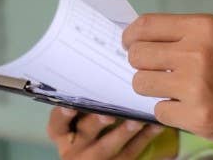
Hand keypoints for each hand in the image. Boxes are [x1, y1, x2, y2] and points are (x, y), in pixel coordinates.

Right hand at [46, 107, 178, 159]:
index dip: (62, 115)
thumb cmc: (90, 124)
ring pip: (108, 146)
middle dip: (96, 122)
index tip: (69, 105)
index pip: (57, 124)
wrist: (101, 156)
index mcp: (62, 134)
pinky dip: (145, 137)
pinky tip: (155, 124)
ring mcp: (94, 159)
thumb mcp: (80, 117)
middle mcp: (74, 148)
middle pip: (84, 133)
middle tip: (108, 113)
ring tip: (137, 119)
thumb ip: (86, 99)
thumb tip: (106, 62)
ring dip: (123, 131)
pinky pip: (131, 152)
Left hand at [123, 14, 212, 148]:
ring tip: (178, 91)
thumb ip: (184, 36)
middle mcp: (198, 52)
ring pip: (142, 84)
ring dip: (155, 90)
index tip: (129, 45)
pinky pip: (159, 111)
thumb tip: (139, 40)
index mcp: (203, 27)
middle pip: (137, 56)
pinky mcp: (198, 116)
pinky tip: (191, 108)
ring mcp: (197, 85)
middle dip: (143, 66)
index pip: (144, 26)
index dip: (130, 37)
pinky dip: (170, 112)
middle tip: (159, 73)